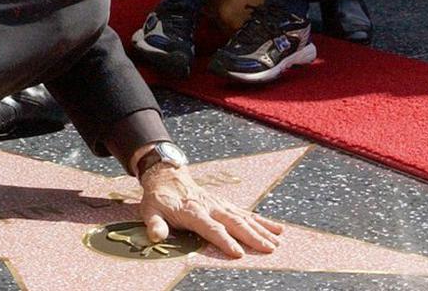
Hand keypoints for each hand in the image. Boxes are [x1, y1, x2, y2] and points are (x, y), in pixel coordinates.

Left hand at [138, 165, 282, 256]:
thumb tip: (156, 236)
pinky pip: (246, 213)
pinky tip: (277, 229)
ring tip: (277, 242)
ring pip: (244, 218)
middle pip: (234, 223)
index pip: (211, 228)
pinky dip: (262, 221)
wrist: (167, 175)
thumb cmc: (159, 197)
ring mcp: (220, 205)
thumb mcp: (150, 210)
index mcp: (192, 211)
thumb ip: (155, 224)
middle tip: (268, 249)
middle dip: (252, 236)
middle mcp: (210, 207)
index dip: (224, 240)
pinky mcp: (225, 204)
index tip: (237, 253)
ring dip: (261, 230)